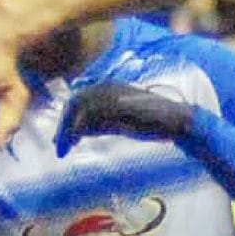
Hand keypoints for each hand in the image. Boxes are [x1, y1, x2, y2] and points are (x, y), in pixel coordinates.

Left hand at [56, 82, 193, 155]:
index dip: (67, 119)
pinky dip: (77, 130)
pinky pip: (88, 115)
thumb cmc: (152, 122)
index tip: (62, 138)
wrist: (175, 120)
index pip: (79, 99)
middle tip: (58, 146)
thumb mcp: (120, 122)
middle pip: (74, 102)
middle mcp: (107, 86)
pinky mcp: (116, 103)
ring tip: (62, 149)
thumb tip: (77, 132)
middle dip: (63, 125)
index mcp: (108, 87)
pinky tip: (75, 143)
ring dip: (67, 130)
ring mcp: (111, 93)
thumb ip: (100, 124)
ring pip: (77, 108)